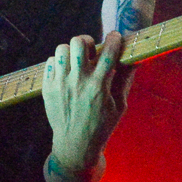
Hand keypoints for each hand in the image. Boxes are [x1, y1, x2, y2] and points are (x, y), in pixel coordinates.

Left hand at [42, 32, 131, 181]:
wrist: (74, 145)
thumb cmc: (101, 126)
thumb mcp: (119, 106)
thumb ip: (125, 80)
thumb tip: (134, 58)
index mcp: (98, 87)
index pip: (108, 53)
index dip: (114, 39)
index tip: (116, 36)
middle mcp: (77, 82)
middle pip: (79, 43)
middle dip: (88, 41)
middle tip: (91, 51)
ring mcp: (60, 84)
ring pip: (62, 49)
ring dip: (72, 52)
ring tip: (77, 61)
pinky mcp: (47, 88)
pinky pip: (50, 62)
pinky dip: (59, 63)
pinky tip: (66, 72)